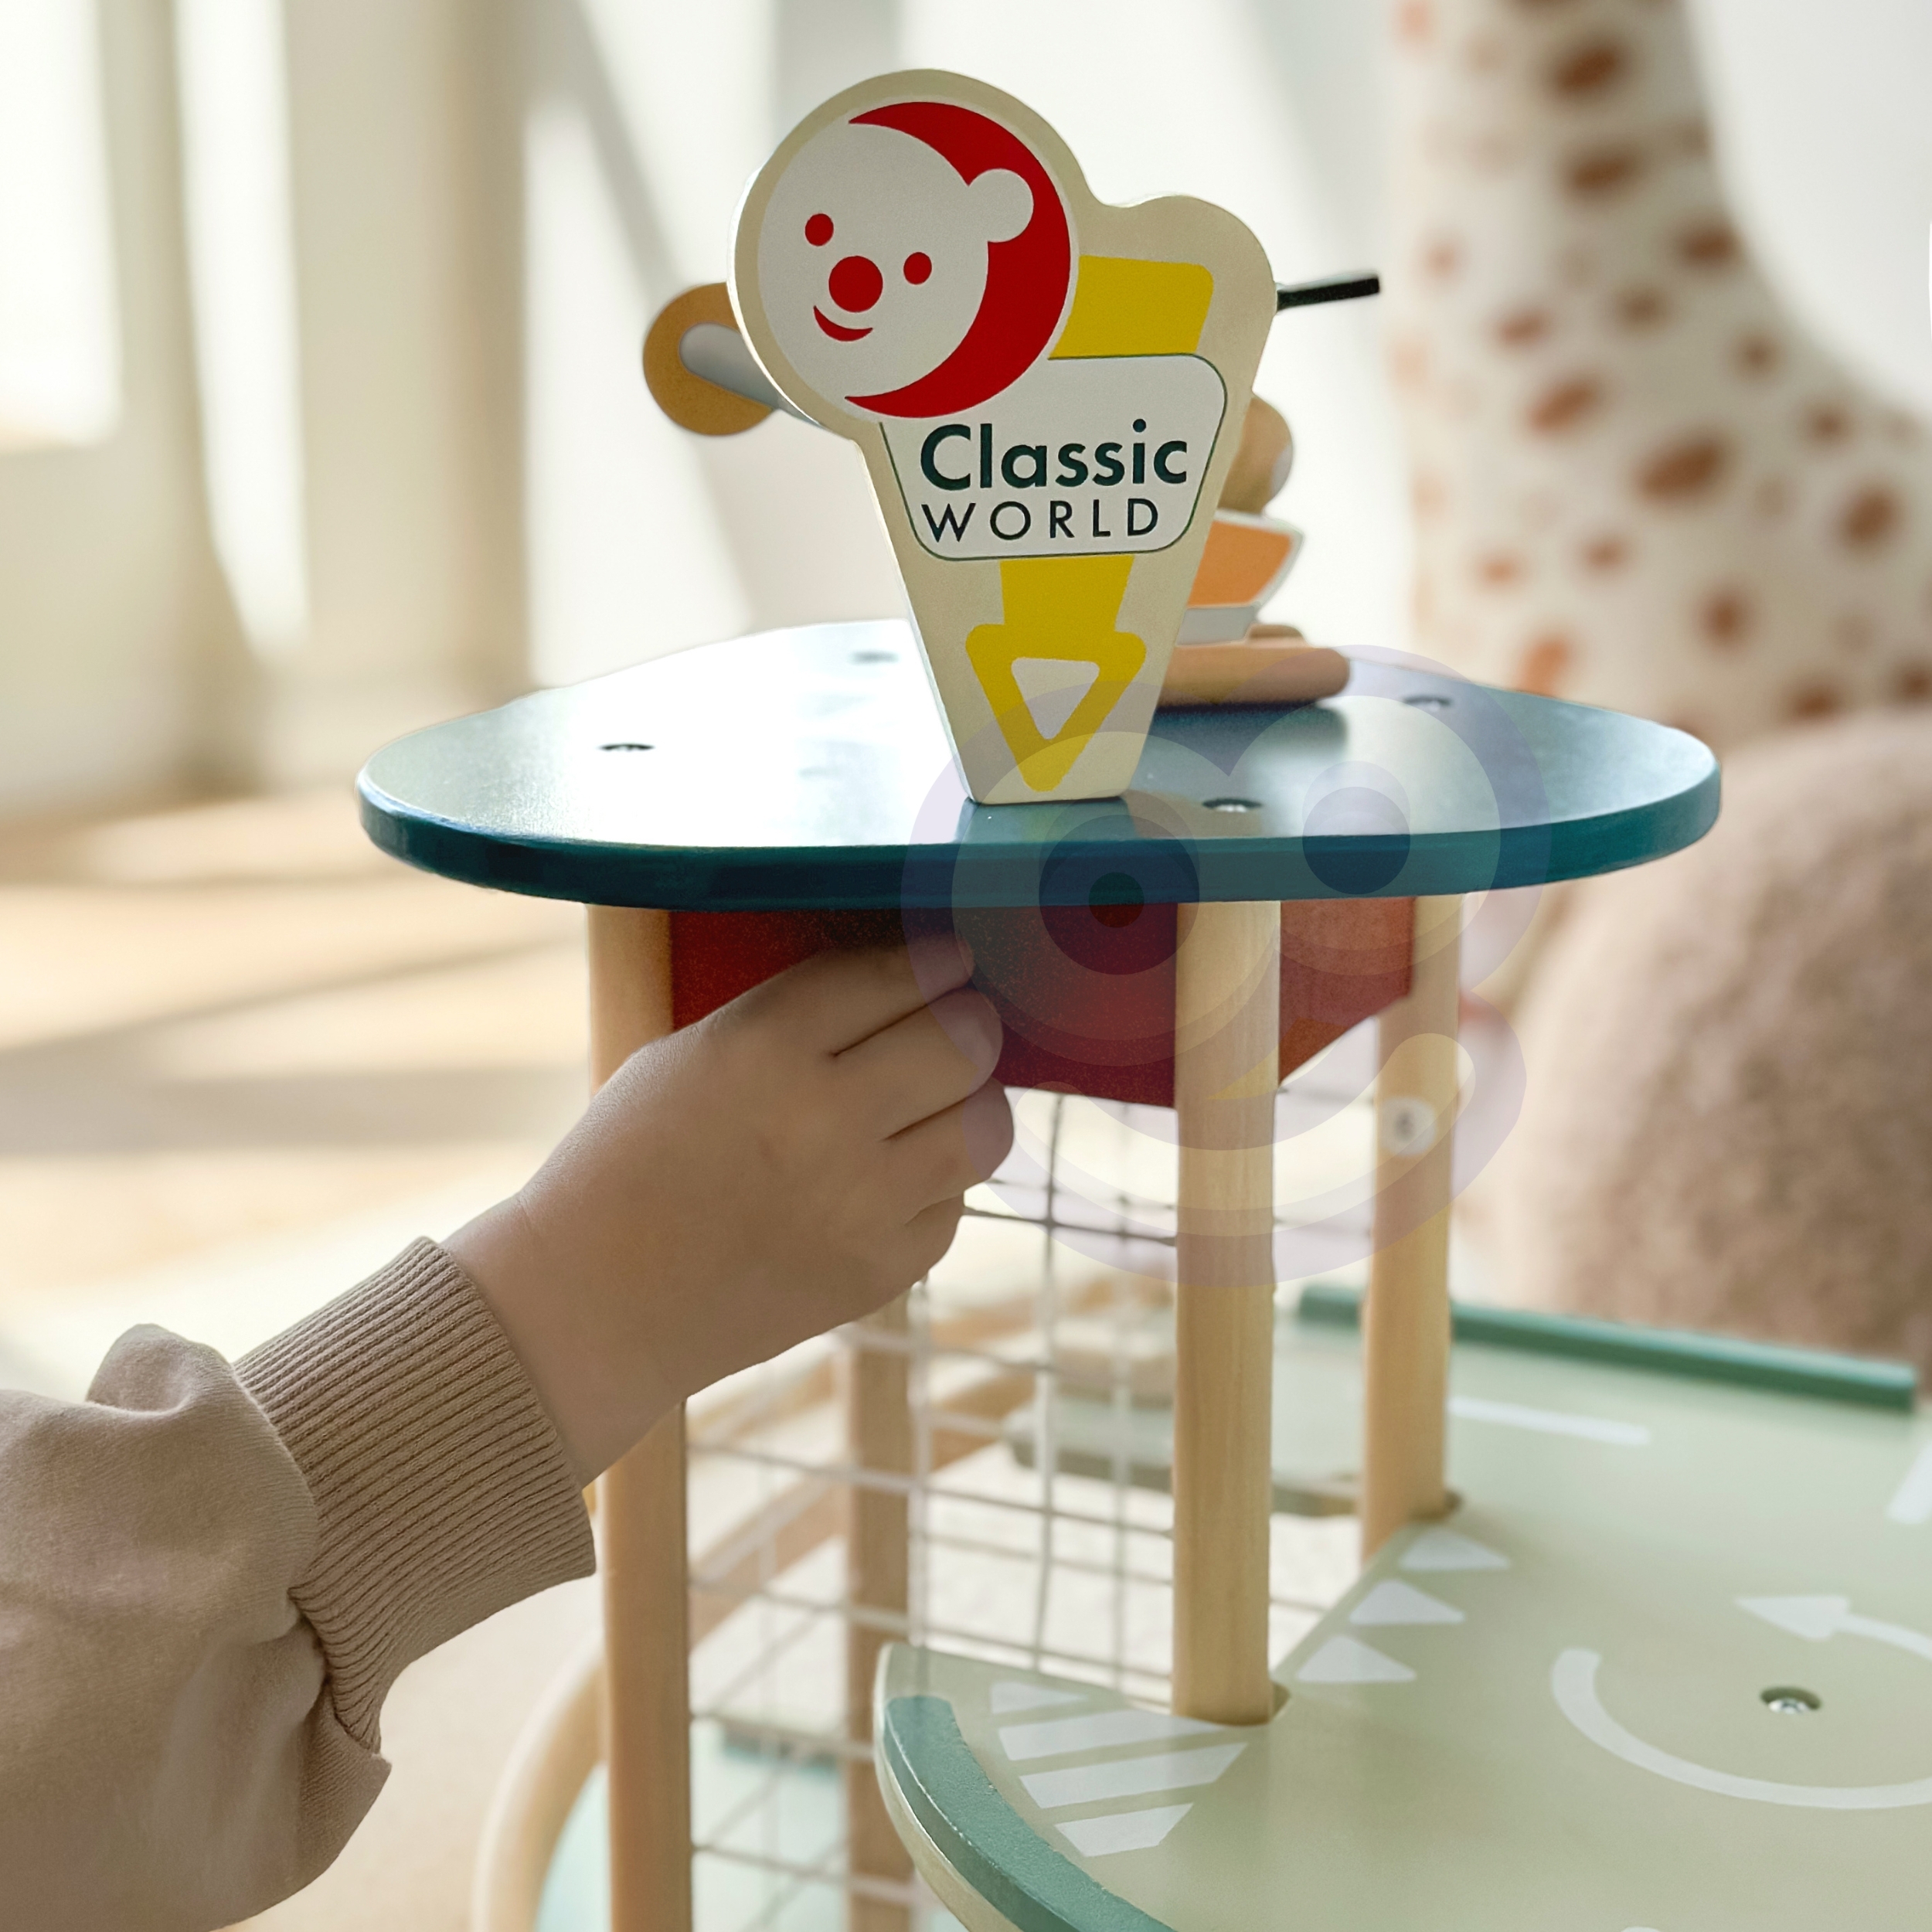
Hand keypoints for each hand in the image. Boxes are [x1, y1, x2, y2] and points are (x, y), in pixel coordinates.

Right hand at [445, 943, 1010, 1479]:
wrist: (595, 1302)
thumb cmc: (630, 1159)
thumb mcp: (688, 1054)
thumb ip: (791, 1016)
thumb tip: (900, 983)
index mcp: (763, 1047)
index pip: (895, 976)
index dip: (938, 961)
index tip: (952, 960)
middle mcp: (823, 1119)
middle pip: (961, 1043)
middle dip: (971, 1024)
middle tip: (963, 1023)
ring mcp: (860, 1203)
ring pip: (985, 1127)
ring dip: (975, 1100)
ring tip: (947, 1096)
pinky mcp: (879, 1271)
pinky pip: (953, 1205)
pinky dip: (936, 1183)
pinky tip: (896, 1174)